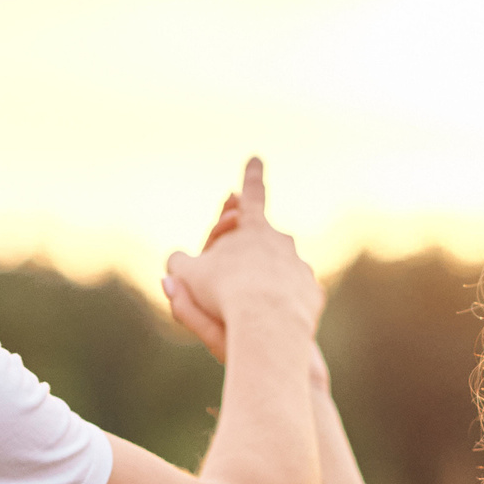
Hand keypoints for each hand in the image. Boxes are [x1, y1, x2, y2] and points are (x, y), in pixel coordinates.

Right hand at [159, 157, 323, 367]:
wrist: (267, 324)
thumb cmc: (222, 292)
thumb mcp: (187, 275)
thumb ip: (177, 266)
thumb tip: (173, 269)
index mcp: (251, 228)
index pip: (251, 196)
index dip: (251, 177)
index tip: (257, 159)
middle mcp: (281, 242)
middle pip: (263, 236)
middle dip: (249, 241)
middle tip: (237, 255)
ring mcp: (299, 267)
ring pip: (279, 268)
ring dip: (265, 278)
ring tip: (246, 299)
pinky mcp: (310, 294)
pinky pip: (293, 295)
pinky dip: (281, 303)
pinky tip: (270, 316)